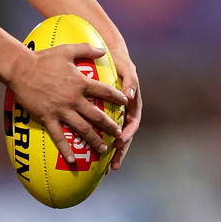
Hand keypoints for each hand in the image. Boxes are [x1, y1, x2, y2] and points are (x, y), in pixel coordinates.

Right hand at [11, 43, 127, 165]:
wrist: (21, 69)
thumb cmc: (43, 58)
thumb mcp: (67, 50)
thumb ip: (86, 48)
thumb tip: (102, 49)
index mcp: (80, 83)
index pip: (104, 91)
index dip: (117, 97)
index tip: (125, 103)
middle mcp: (74, 99)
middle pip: (97, 116)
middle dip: (110, 126)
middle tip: (118, 133)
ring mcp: (61, 110)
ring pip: (83, 129)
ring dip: (95, 140)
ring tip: (103, 148)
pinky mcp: (48, 118)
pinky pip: (59, 137)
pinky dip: (66, 150)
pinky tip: (73, 161)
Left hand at [107, 45, 141, 170]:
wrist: (110, 54)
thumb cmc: (119, 61)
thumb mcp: (127, 68)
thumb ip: (130, 81)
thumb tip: (128, 97)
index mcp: (132, 104)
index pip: (132, 124)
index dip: (127, 135)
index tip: (119, 142)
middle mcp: (124, 112)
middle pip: (124, 136)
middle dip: (119, 152)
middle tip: (112, 166)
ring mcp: (114, 113)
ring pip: (113, 136)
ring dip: (109, 152)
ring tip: (102, 168)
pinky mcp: (103, 112)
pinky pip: (100, 128)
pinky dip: (96, 139)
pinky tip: (88, 149)